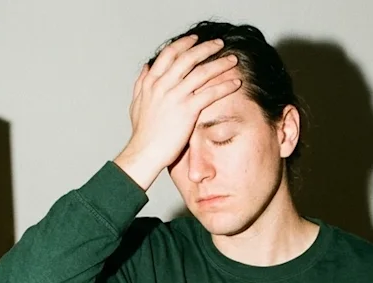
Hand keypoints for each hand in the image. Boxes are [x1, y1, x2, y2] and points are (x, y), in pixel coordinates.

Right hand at [113, 34, 241, 190]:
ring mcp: (175, 96)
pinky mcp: (187, 110)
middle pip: (188, 58)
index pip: (169, 54)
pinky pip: (210, 93)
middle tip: (219, 43)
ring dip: (219, 63)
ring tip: (232, 59)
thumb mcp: (136, 103)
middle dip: (206, 48)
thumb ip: (141, 83)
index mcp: (151, 81)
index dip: (183, 44)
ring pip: (201, 72)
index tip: (195, 39)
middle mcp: (163, 85)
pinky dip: (225, 86)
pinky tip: (236, 83)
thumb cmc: (143, 132)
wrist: (145, 152)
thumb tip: (147, 67)